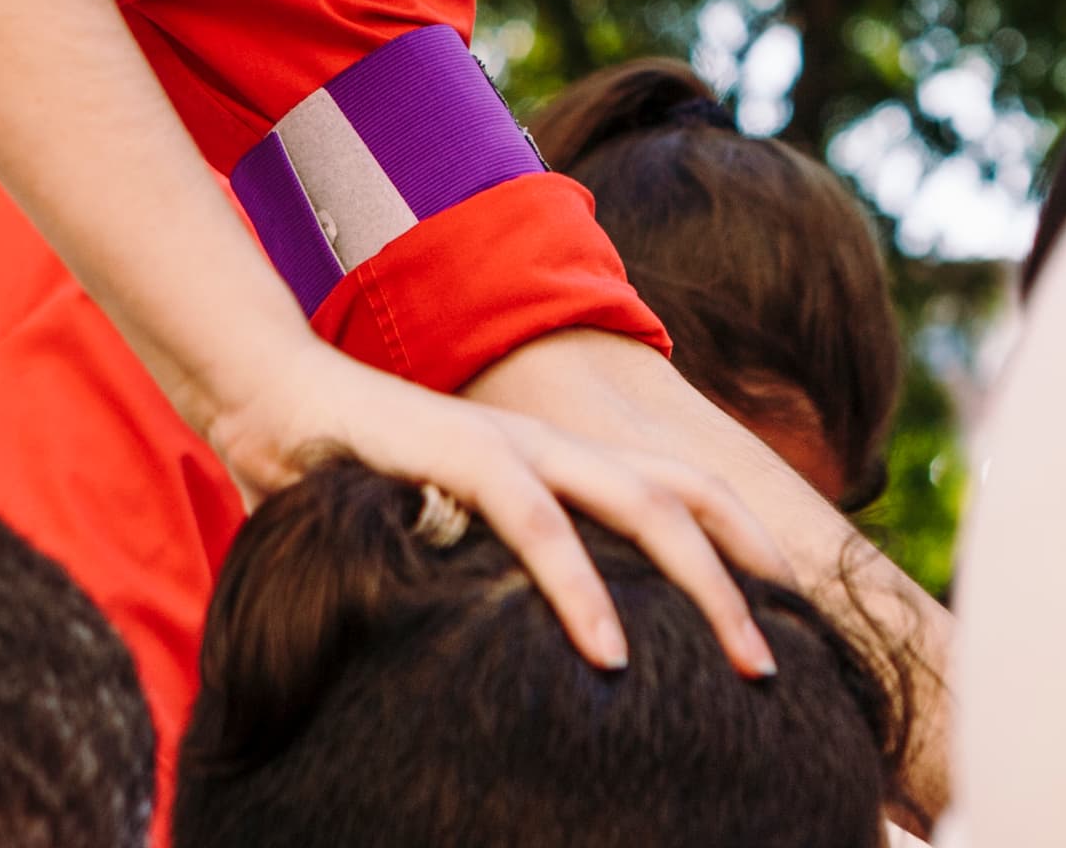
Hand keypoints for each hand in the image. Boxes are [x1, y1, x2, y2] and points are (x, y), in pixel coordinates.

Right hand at [207, 336, 788, 678]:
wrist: (271, 402)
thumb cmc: (360, 478)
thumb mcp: (452, 532)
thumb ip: (502, 567)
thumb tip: (546, 639)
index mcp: (564, 459)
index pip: (683, 489)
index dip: (747, 543)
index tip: (794, 615)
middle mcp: (559, 445)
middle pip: (689, 497)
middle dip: (753, 574)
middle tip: (793, 660)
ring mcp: (518, 445)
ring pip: (642, 505)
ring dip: (706, 587)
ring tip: (750, 664)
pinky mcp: (463, 455)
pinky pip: (540, 526)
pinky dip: (582, 590)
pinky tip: (611, 652)